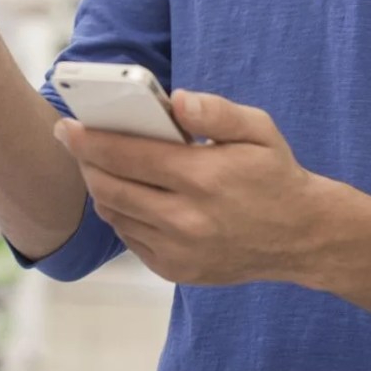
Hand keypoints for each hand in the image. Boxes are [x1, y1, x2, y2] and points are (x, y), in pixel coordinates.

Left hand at [53, 91, 340, 286]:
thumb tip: (176, 100)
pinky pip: (130, 238)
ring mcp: (180, 251)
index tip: (65, 125)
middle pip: (110, 187)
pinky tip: (129, 193)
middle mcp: (187, 219)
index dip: (90, 139)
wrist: (304, 238)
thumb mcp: (259, 130)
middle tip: (73, 140)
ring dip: (100, 186)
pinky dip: (122, 213)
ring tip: (98, 163)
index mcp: (204, 178)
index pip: (128, 155)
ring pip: (115, 214)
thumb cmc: (275, 175)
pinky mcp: (176, 271)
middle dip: (84, 161)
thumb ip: (216, 111)